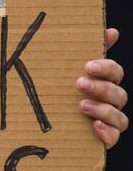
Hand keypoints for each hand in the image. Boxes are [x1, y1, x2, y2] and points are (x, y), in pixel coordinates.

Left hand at [76, 28, 127, 147]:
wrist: (50, 123)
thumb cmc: (64, 91)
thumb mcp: (71, 70)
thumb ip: (88, 51)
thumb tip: (112, 31)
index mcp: (106, 83)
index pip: (116, 72)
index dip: (106, 68)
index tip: (88, 66)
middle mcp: (112, 102)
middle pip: (119, 94)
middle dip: (101, 88)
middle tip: (79, 84)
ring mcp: (110, 122)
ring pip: (120, 117)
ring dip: (103, 110)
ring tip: (82, 106)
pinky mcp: (105, 139)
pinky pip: (114, 137)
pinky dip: (107, 132)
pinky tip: (94, 126)